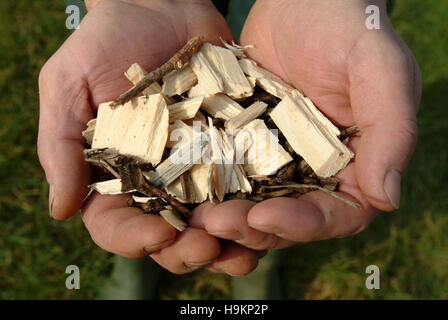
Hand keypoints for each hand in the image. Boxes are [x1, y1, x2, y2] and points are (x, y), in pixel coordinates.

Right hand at [38, 0, 262, 274]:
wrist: (161, 6)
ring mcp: (197, 167)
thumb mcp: (68, 86)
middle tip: (206, 247)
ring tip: (246, 249)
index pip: (117, 224)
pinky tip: (270, 214)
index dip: (133, 239)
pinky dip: (257, 206)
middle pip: (170, 234)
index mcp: (115, 174)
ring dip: (228, 242)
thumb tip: (61, 209)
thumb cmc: (107, 41)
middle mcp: (157, 179)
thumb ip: (61, 146)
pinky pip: (246, 185)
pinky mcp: (232, 149)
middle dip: (186, 250)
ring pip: (211, 221)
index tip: (157, 234)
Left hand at [193, 0, 420, 250]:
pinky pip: (227, 171)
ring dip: (225, 214)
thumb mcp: (379, 71)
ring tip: (195, 215)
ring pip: (252, 202)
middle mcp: (316, 171)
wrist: (303, 1)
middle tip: (215, 223)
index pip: (335, 214)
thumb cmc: (349, 28)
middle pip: (287, 217)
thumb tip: (387, 198)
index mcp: (354, 165)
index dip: (301, 225)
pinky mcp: (246, 142)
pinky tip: (181, 190)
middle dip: (252, 226)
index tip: (265, 217)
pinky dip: (207, 185)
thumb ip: (391, 132)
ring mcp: (278, 159)